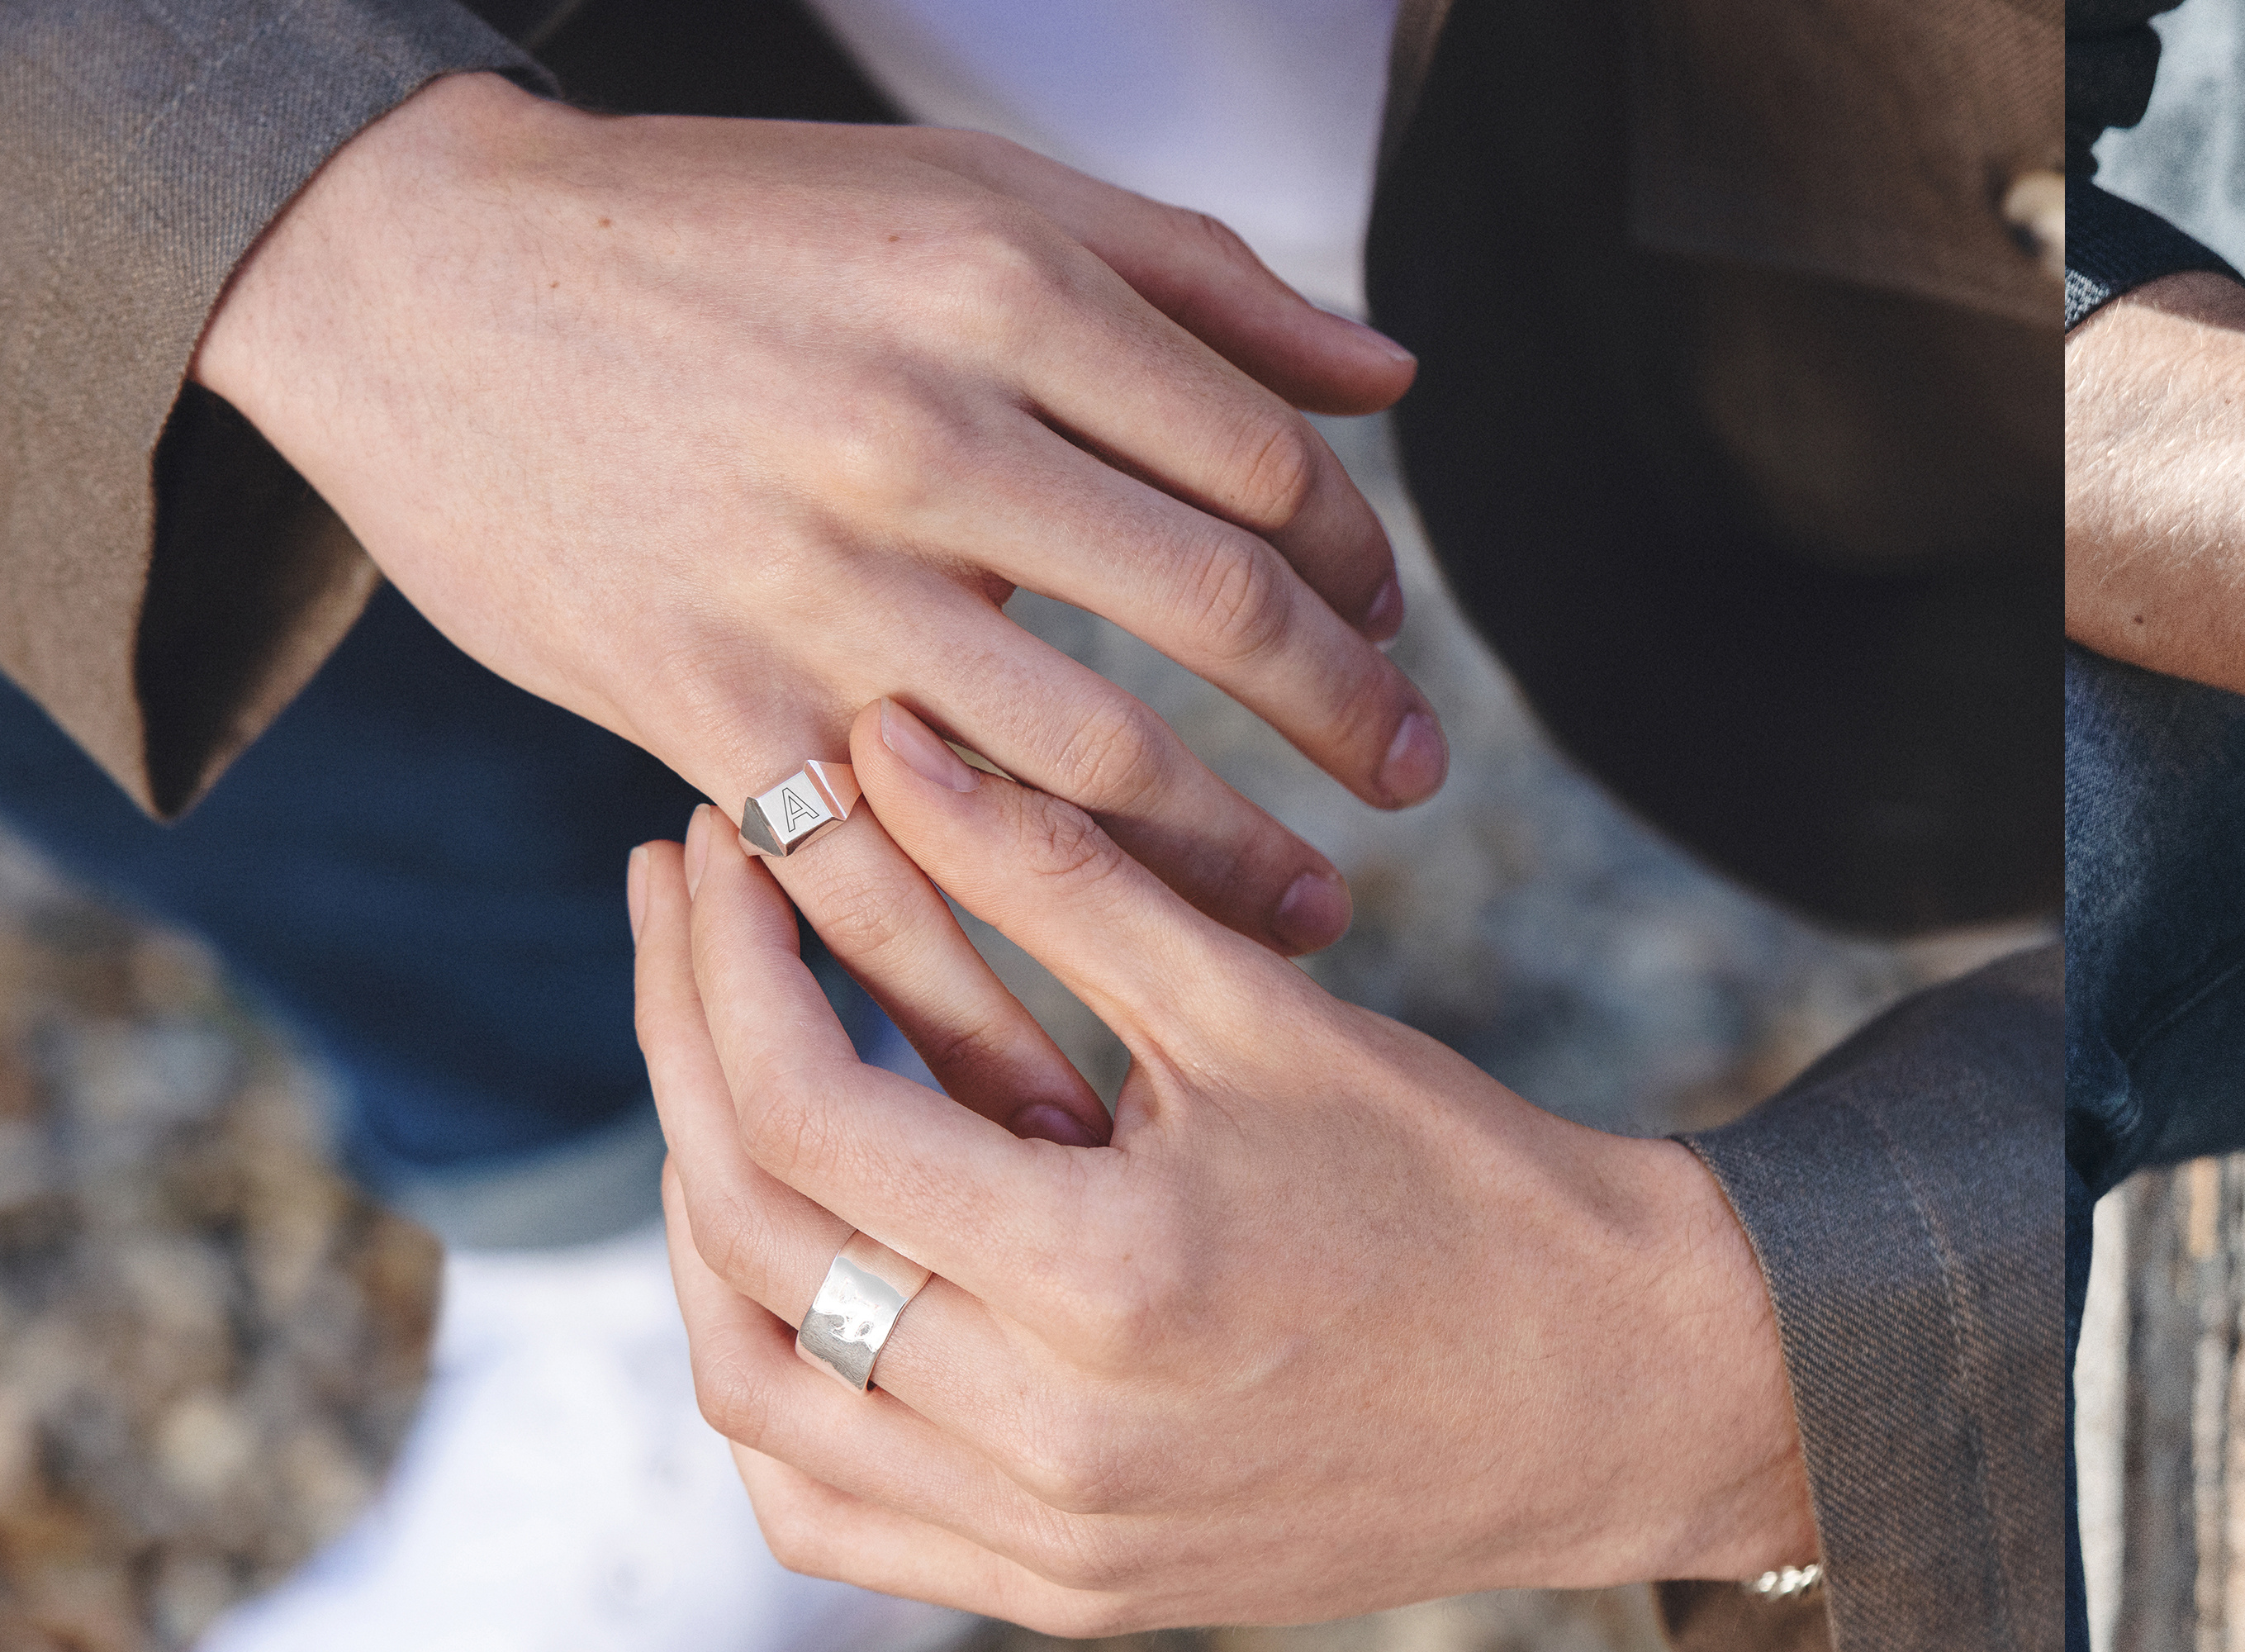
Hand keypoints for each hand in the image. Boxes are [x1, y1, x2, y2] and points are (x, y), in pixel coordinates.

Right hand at [199, 71, 1442, 961]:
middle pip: (1212, 618)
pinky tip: (1078, 1070)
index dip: (1353, 557)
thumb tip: (1391, 375)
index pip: (1262, 463)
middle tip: (1414, 789)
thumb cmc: (727, 227)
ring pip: (1078, 779)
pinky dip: (984, 1003)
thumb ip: (1198, 279)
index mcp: (1006, 291)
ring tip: (1306, 925)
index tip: (1381, 622)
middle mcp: (921, 437)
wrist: (425, 281)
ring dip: (1215, 877)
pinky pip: (879, 897)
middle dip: (1341, 723)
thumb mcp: (971, 188)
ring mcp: (812, 586)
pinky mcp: (705, 709)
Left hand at [624, 702, 1810, 1633]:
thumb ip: (1059, 875)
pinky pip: (831, 1510)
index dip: (726, 962)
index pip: (806, 1114)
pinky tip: (798, 1265)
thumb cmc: (1462, 1184)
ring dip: (703, 1226)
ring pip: (754, 1398)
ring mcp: (1050, 1541)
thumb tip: (881, 741)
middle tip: (696, 921)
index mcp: (1109, 1281)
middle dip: (685, 1051)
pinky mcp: (1064, 1591)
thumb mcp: (1265, 1010)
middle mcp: (1055, 1440)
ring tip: (729, 1082)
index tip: (721, 850)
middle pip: (750, 1243)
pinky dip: (774, 1389)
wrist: (1616, 1389)